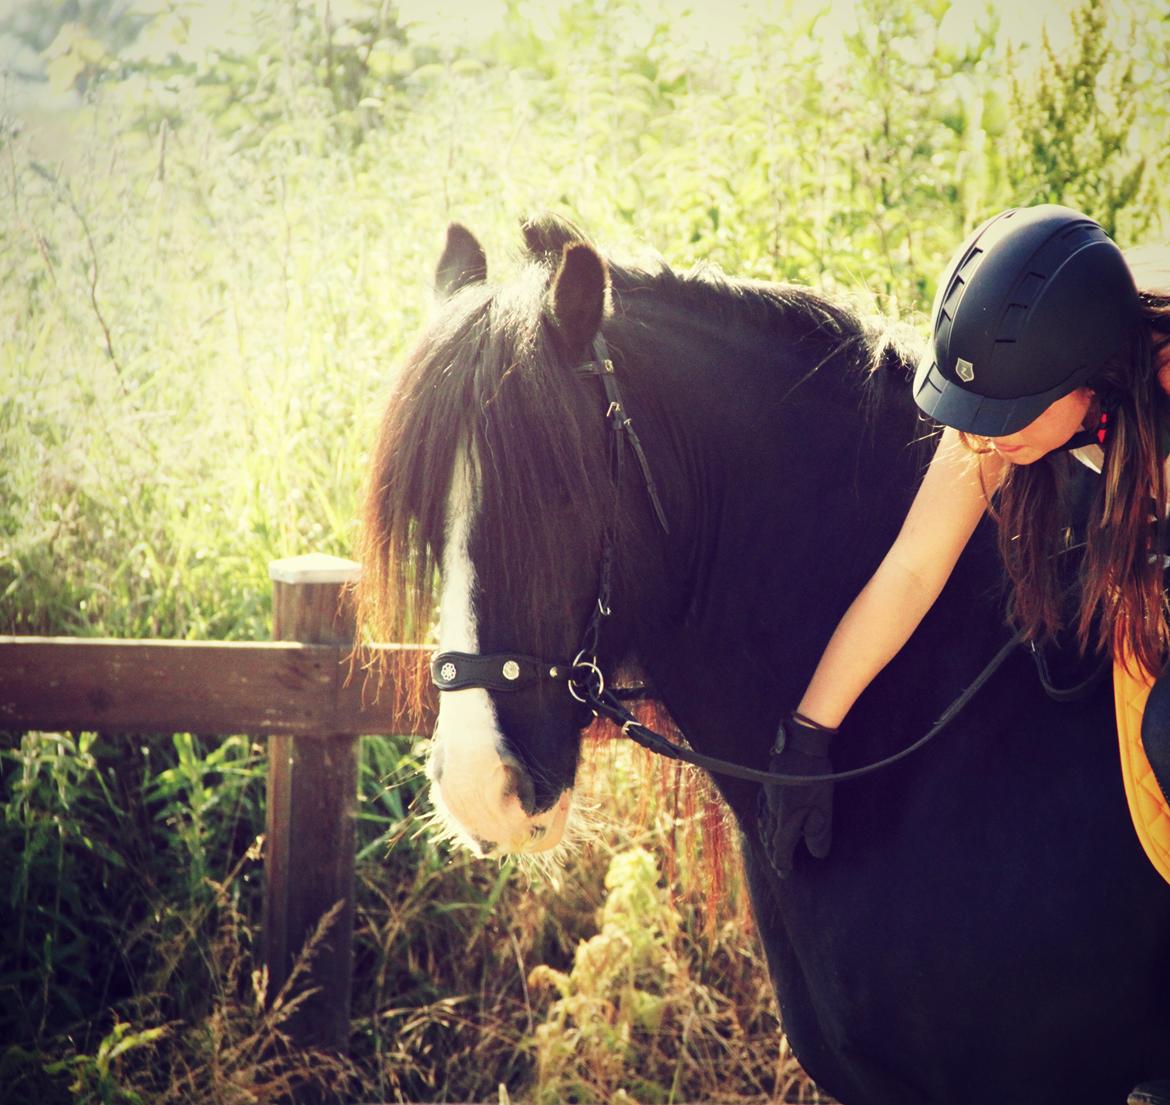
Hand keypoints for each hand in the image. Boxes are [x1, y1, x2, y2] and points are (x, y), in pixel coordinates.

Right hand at [757, 713, 834, 878]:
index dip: (783, 862)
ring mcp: (768, 797)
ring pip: (764, 824)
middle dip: (774, 853)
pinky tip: (764, 818)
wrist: (801, 746)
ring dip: (766, 838)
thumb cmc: (815, 779)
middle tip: (777, 865)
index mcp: (785, 820)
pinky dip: (762, 820)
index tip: (786, 874)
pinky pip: (762, 809)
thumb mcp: (822, 808)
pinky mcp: (768, 785)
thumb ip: (818, 833)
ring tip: (768, 846)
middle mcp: (773, 812)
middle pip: (770, 838)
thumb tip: (816, 855)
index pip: (781, 848)